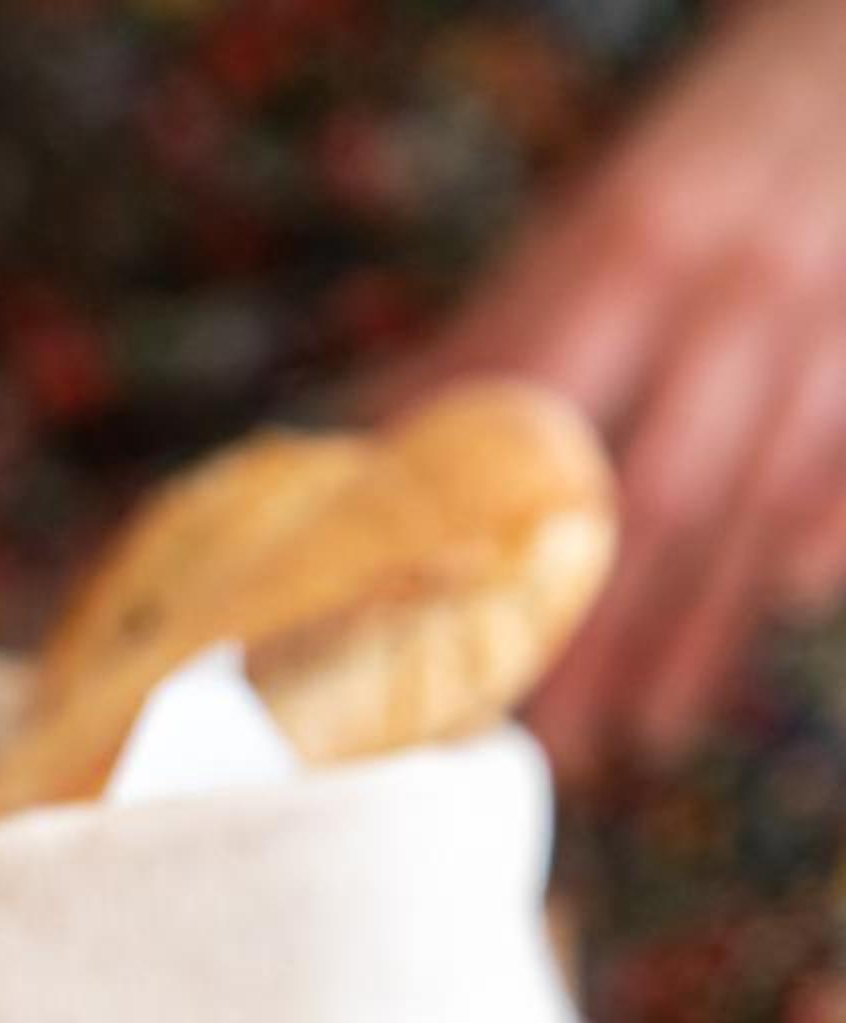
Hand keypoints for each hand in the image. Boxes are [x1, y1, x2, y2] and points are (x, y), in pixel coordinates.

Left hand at [388, 0, 845, 780]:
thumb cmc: (705, 150)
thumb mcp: (593, 212)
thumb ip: (497, 330)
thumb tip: (357, 439)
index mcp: (629, 247)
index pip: (532, 417)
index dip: (478, 536)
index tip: (430, 641)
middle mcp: (733, 292)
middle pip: (650, 496)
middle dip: (591, 635)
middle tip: (537, 739)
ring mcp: (828, 328)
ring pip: (757, 510)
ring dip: (696, 632)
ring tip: (637, 735)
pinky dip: (814, 550)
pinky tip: (771, 623)